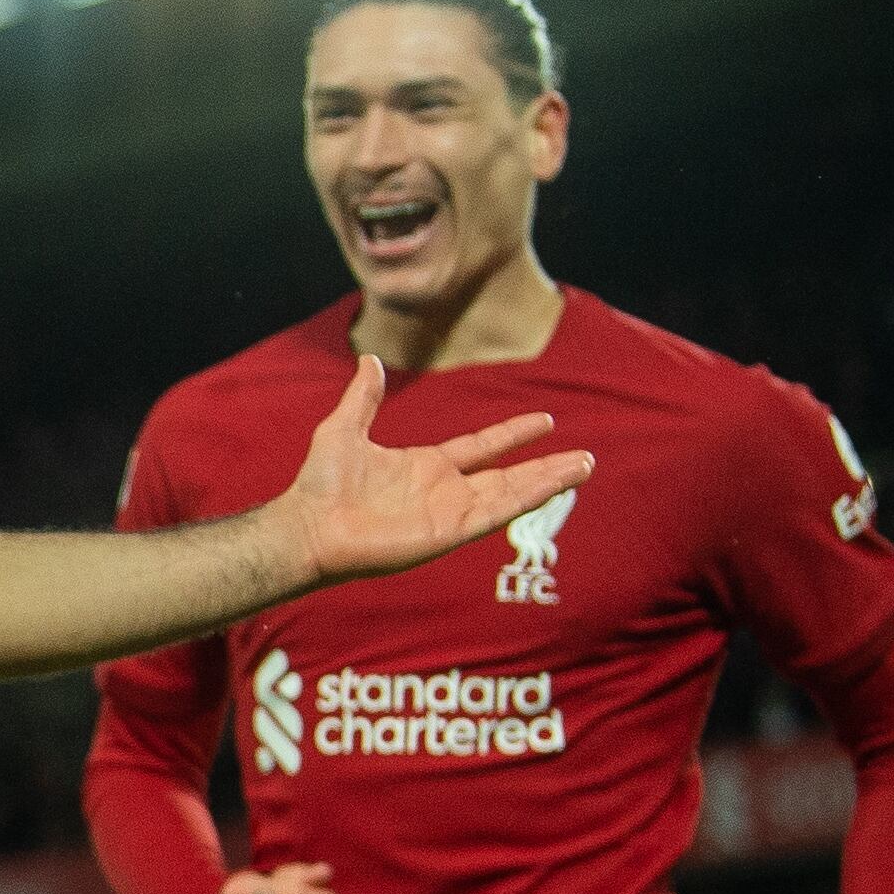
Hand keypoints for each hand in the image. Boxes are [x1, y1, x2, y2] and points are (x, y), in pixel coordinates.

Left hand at [274, 356, 596, 586]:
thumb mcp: (344, 428)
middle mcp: (444, 490)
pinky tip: (554, 484)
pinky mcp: (449, 532)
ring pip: (512, 493)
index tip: (544, 422)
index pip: (482, 448)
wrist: (308, 525)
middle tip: (584, 457)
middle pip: (508, 474)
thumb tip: (370, 361)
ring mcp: (450, 513)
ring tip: (585, 467)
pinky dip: (527, 498)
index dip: (512, 435)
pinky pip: (497, 512)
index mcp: (426, 466)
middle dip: (546, 466)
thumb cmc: (320, 484)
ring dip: (548, 481)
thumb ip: (364, 398)